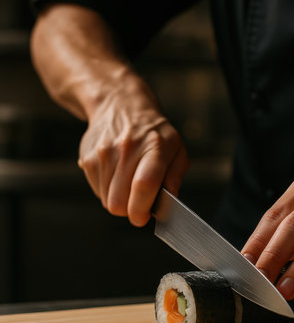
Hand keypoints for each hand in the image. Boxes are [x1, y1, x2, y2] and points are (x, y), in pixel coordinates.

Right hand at [78, 82, 188, 226]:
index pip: (144, 185)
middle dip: (130, 210)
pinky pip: (98, 192)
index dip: (142, 209)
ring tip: (129, 181)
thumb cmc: (154, 133)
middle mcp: (126, 149)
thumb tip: (169, 203)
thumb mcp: (176, 149)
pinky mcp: (88, 159)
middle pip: (119, 202)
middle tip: (140, 201)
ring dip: (120, 200)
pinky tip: (117, 174)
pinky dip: (109, 191)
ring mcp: (103, 154)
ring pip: (107, 201)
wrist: (120, 105)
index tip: (143, 217)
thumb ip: (175, 177)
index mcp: (154, 147)